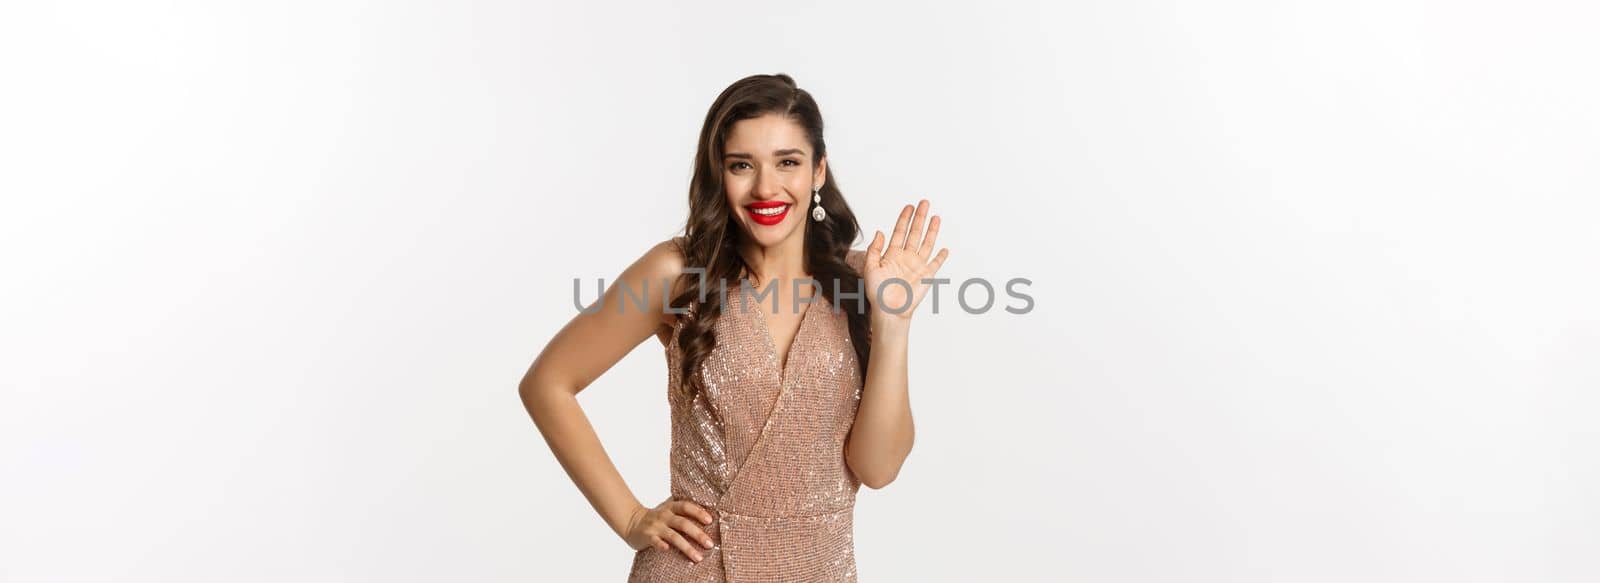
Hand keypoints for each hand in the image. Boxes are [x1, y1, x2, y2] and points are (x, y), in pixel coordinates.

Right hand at [622, 499, 716, 562]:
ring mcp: (656, 526)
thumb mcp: (669, 510)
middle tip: (710, 544)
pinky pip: (655, 541)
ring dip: (687, 547)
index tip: (710, 521)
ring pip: (673, 536)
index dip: (698, 512)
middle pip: (683, 524)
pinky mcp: (647, 536)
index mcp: (671, 508)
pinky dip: (661, 545)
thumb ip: (683, 512)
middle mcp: (664, 516)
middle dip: (698, 534)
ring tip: (698, 558)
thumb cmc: (656, 518)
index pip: (686, 507)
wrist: (631, 521)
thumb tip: (709, 517)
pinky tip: (667, 549)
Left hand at [863, 199, 949, 321]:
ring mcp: (917, 266)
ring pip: (926, 243)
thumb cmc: (877, 293)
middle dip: (920, 218)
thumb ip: (875, 250)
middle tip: (924, 203)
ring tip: (936, 217)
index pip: (900, 232)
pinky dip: (941, 256)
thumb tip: (880, 232)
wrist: (889, 311)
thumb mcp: (870, 268)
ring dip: (932, 231)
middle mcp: (906, 257)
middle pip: (915, 233)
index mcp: (892, 254)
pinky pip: (935, 264)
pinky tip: (944, 248)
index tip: (909, 206)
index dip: (904, 219)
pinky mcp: (927, 276)